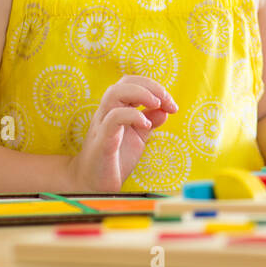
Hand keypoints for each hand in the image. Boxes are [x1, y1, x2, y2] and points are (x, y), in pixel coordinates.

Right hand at [66, 76, 177, 190]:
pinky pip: (113, 119)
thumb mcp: (138, 137)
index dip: (154, 87)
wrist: (93, 184)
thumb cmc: (115, 158)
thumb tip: (166, 109)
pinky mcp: (103, 140)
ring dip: (141, 94)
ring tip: (157, 105)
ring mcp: (103, 124)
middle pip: (124, 82)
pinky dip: (133, 116)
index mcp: (117, 108)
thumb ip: (150, 121)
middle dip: (150, 86)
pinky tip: (146, 124)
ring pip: (114, 93)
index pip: (132, 83)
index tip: (172, 104)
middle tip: (168, 101)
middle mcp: (108, 112)